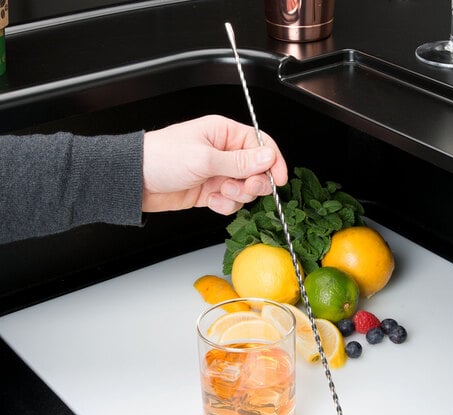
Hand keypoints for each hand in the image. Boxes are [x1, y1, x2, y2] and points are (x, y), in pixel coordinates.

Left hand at [141, 115, 287, 214]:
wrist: (136, 181)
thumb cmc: (161, 158)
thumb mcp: (204, 158)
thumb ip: (239, 161)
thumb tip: (268, 157)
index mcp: (224, 133)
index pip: (261, 144)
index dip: (273, 162)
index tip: (279, 179)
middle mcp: (224, 152)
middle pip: (257, 169)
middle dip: (253, 183)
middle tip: (244, 187)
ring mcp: (218, 173)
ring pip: (245, 189)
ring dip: (237, 196)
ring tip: (219, 192)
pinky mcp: (211, 191)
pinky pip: (231, 201)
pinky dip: (224, 205)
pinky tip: (210, 201)